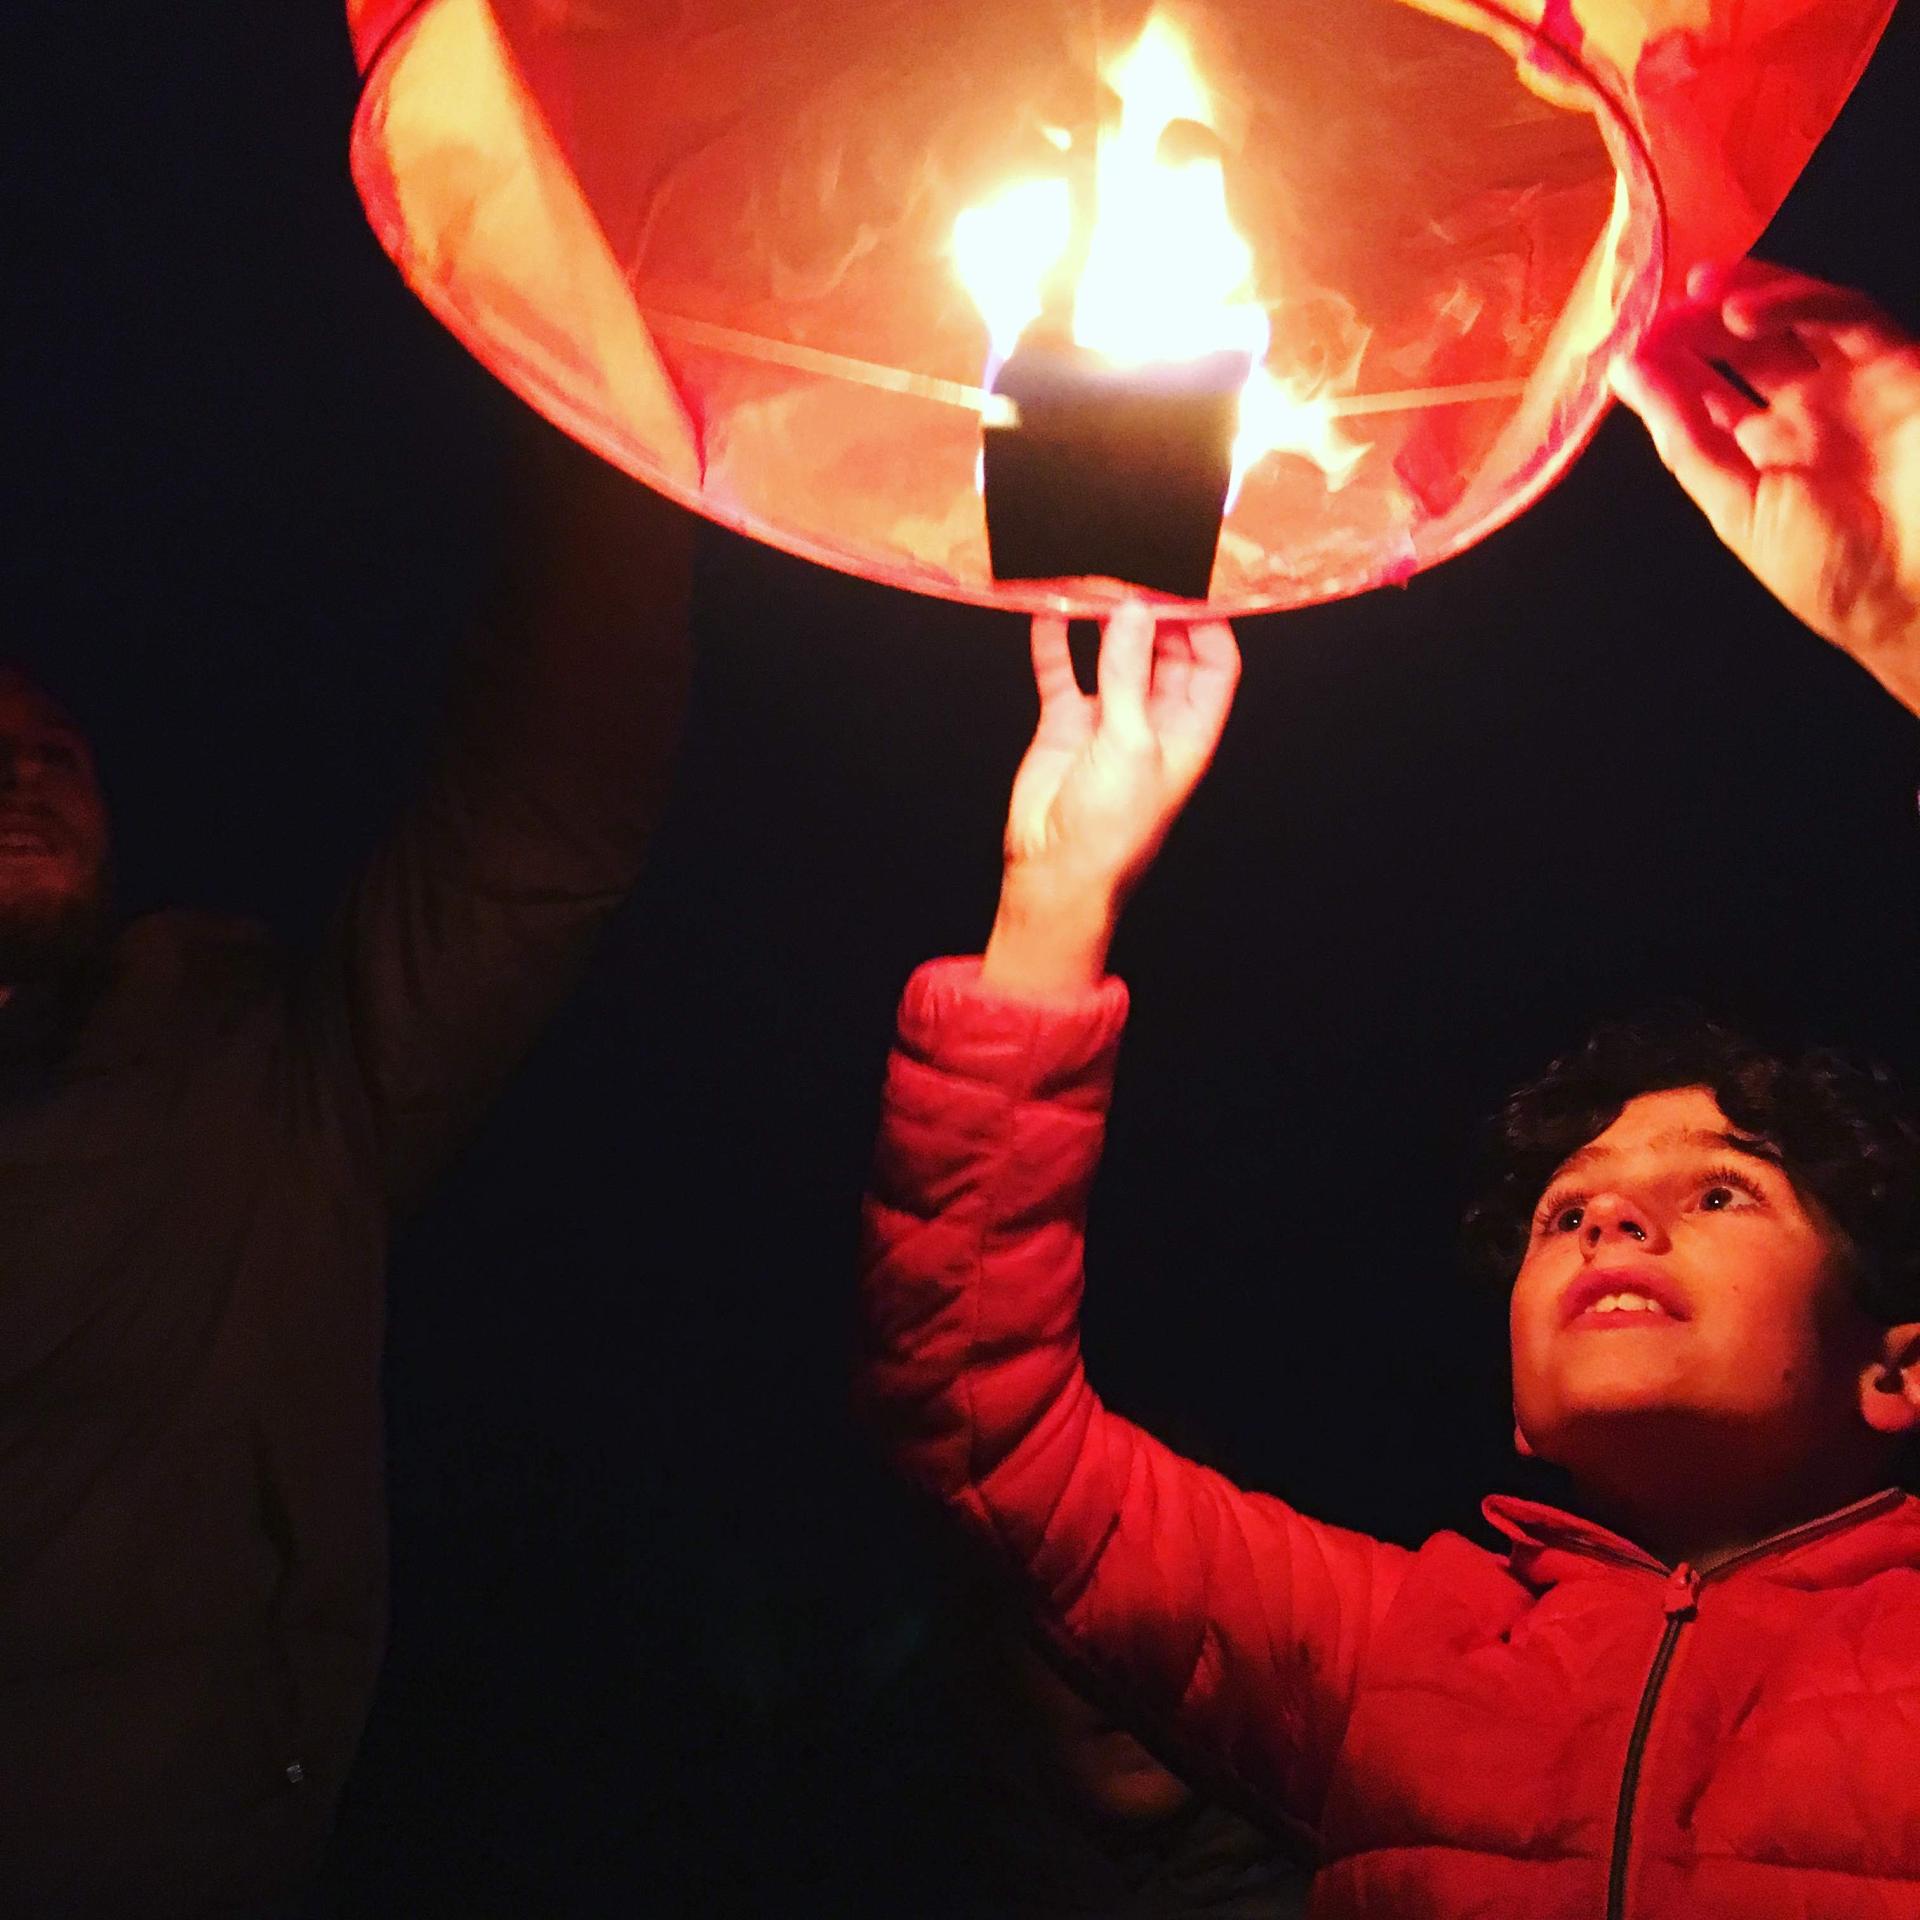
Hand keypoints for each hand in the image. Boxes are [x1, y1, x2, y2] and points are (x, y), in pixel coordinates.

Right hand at [982, 604, 1238, 998]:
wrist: (1054, 874)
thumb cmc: (1111, 829)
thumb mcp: (1130, 743)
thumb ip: (1128, 673)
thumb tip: (1132, 610)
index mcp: (1191, 731)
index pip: (1214, 663)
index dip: (1205, 623)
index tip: (1182, 584)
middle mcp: (1155, 722)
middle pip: (1163, 651)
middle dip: (1149, 612)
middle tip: (1128, 574)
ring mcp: (1109, 721)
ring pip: (1112, 656)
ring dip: (1102, 621)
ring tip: (1089, 582)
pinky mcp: (1066, 726)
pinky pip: (1063, 673)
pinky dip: (1055, 642)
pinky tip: (1047, 609)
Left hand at [1612, 259, 1919, 715]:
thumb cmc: (1832, 570)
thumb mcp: (1737, 507)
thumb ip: (1683, 440)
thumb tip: (1626, 377)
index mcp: (1765, 456)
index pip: (1705, 396)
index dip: (1666, 368)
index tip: (1627, 346)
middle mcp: (1808, 415)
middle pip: (1744, 348)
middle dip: (1698, 325)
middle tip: (1659, 311)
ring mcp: (1852, 386)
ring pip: (1793, 318)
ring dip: (1742, 295)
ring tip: (1695, 292)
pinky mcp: (1898, 363)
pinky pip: (1845, 314)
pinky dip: (1793, 301)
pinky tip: (1742, 309)